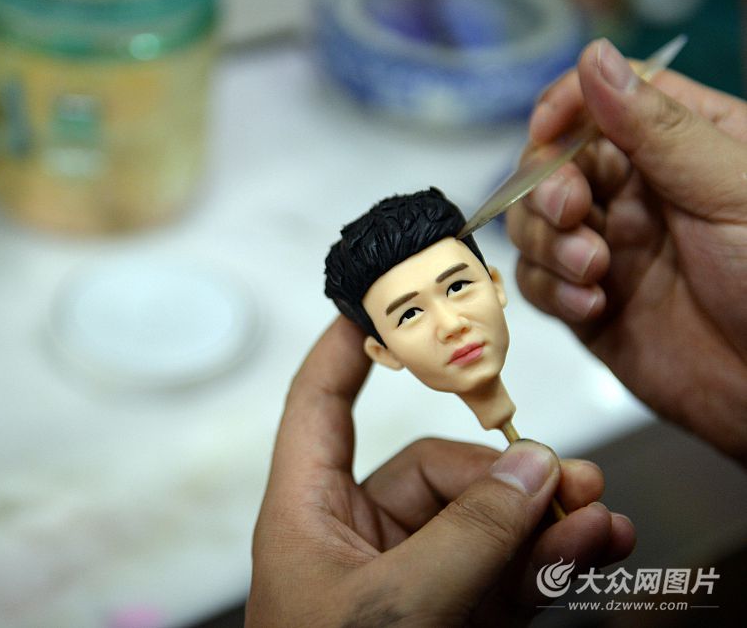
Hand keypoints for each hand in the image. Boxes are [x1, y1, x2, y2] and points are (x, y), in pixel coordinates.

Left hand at [247, 318, 634, 626]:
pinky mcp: (451, 618)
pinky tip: (592, 546)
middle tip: (565, 479)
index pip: (317, 407)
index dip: (343, 350)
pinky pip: (502, 570)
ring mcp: (410, 579)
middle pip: (434, 469)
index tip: (376, 303)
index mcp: (306, 514)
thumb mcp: (396, 609)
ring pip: (480, 521)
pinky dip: (546, 558)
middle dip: (503, 472)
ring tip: (593, 514)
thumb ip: (466, 536)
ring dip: (539, 516)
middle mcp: (356, 537)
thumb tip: (531, 470)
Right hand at [507, 38, 746, 462]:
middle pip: (551, 164)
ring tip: (594, 271)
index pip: (601, 102)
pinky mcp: (587, 303)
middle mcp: (637, 194)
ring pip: (534, 225)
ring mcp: (609, 249)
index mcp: (680, 148)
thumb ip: (656, 128)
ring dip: (548, 245)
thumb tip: (595, 61)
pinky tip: (593, 306)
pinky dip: (552, 293)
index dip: (563, 109)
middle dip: (547, 189)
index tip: (547, 131)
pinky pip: (538, 284)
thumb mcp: (729, 188)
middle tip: (571, 212)